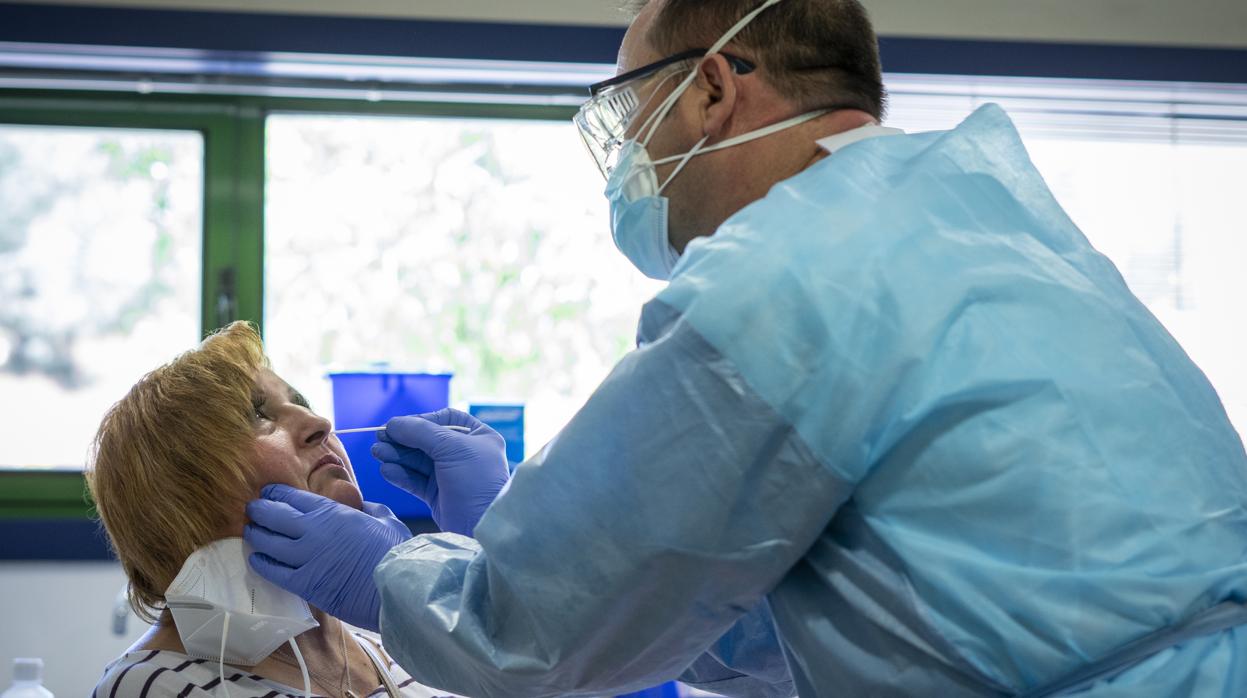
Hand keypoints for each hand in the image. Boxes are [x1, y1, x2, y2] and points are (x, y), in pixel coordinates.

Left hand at [245, 485, 411, 631]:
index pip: (292, 497)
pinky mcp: (305, 584)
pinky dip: (262, 564)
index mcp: (332, 512)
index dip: (276, 493)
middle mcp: (312, 532)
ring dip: (256, 536)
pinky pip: (274, 572)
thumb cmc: (395, 551)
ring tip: (251, 533)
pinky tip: (257, 560)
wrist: (397, 586)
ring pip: (268, 543)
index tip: (268, 492)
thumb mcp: (385, 519)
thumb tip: (360, 508)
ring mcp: (305, 558)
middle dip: (259, 510)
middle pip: (273, 516)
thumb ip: (367, 510)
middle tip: (252, 510)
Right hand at [371, 408, 509, 535]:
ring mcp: (450, 475)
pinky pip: (415, 480)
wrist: (482, 526)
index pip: (445, 420)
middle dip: (403, 439)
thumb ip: (420, 432)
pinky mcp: (438, 495)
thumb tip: (393, 423)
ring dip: (397, 456)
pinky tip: (386, 470)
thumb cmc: (476, 481)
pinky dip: (400, 474)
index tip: (400, 425)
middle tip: (379, 438)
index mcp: (479, 437)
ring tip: (377, 453)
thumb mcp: (452, 448)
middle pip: (427, 440)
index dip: (422, 420)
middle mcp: (464, 454)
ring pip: (418, 461)